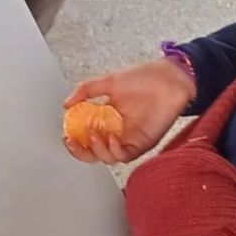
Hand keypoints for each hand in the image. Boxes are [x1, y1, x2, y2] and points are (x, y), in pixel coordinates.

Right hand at [62, 59, 194, 164]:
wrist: (169, 78)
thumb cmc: (145, 78)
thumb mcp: (108, 82)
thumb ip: (85, 90)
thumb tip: (66, 104)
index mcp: (106, 119)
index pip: (86, 137)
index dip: (75, 140)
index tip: (66, 135)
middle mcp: (116, 131)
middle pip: (94, 152)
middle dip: (80, 152)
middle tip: (73, 142)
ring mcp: (129, 139)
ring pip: (107, 157)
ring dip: (97, 150)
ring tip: (94, 134)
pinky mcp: (143, 143)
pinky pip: (125, 155)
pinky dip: (115, 150)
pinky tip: (113, 138)